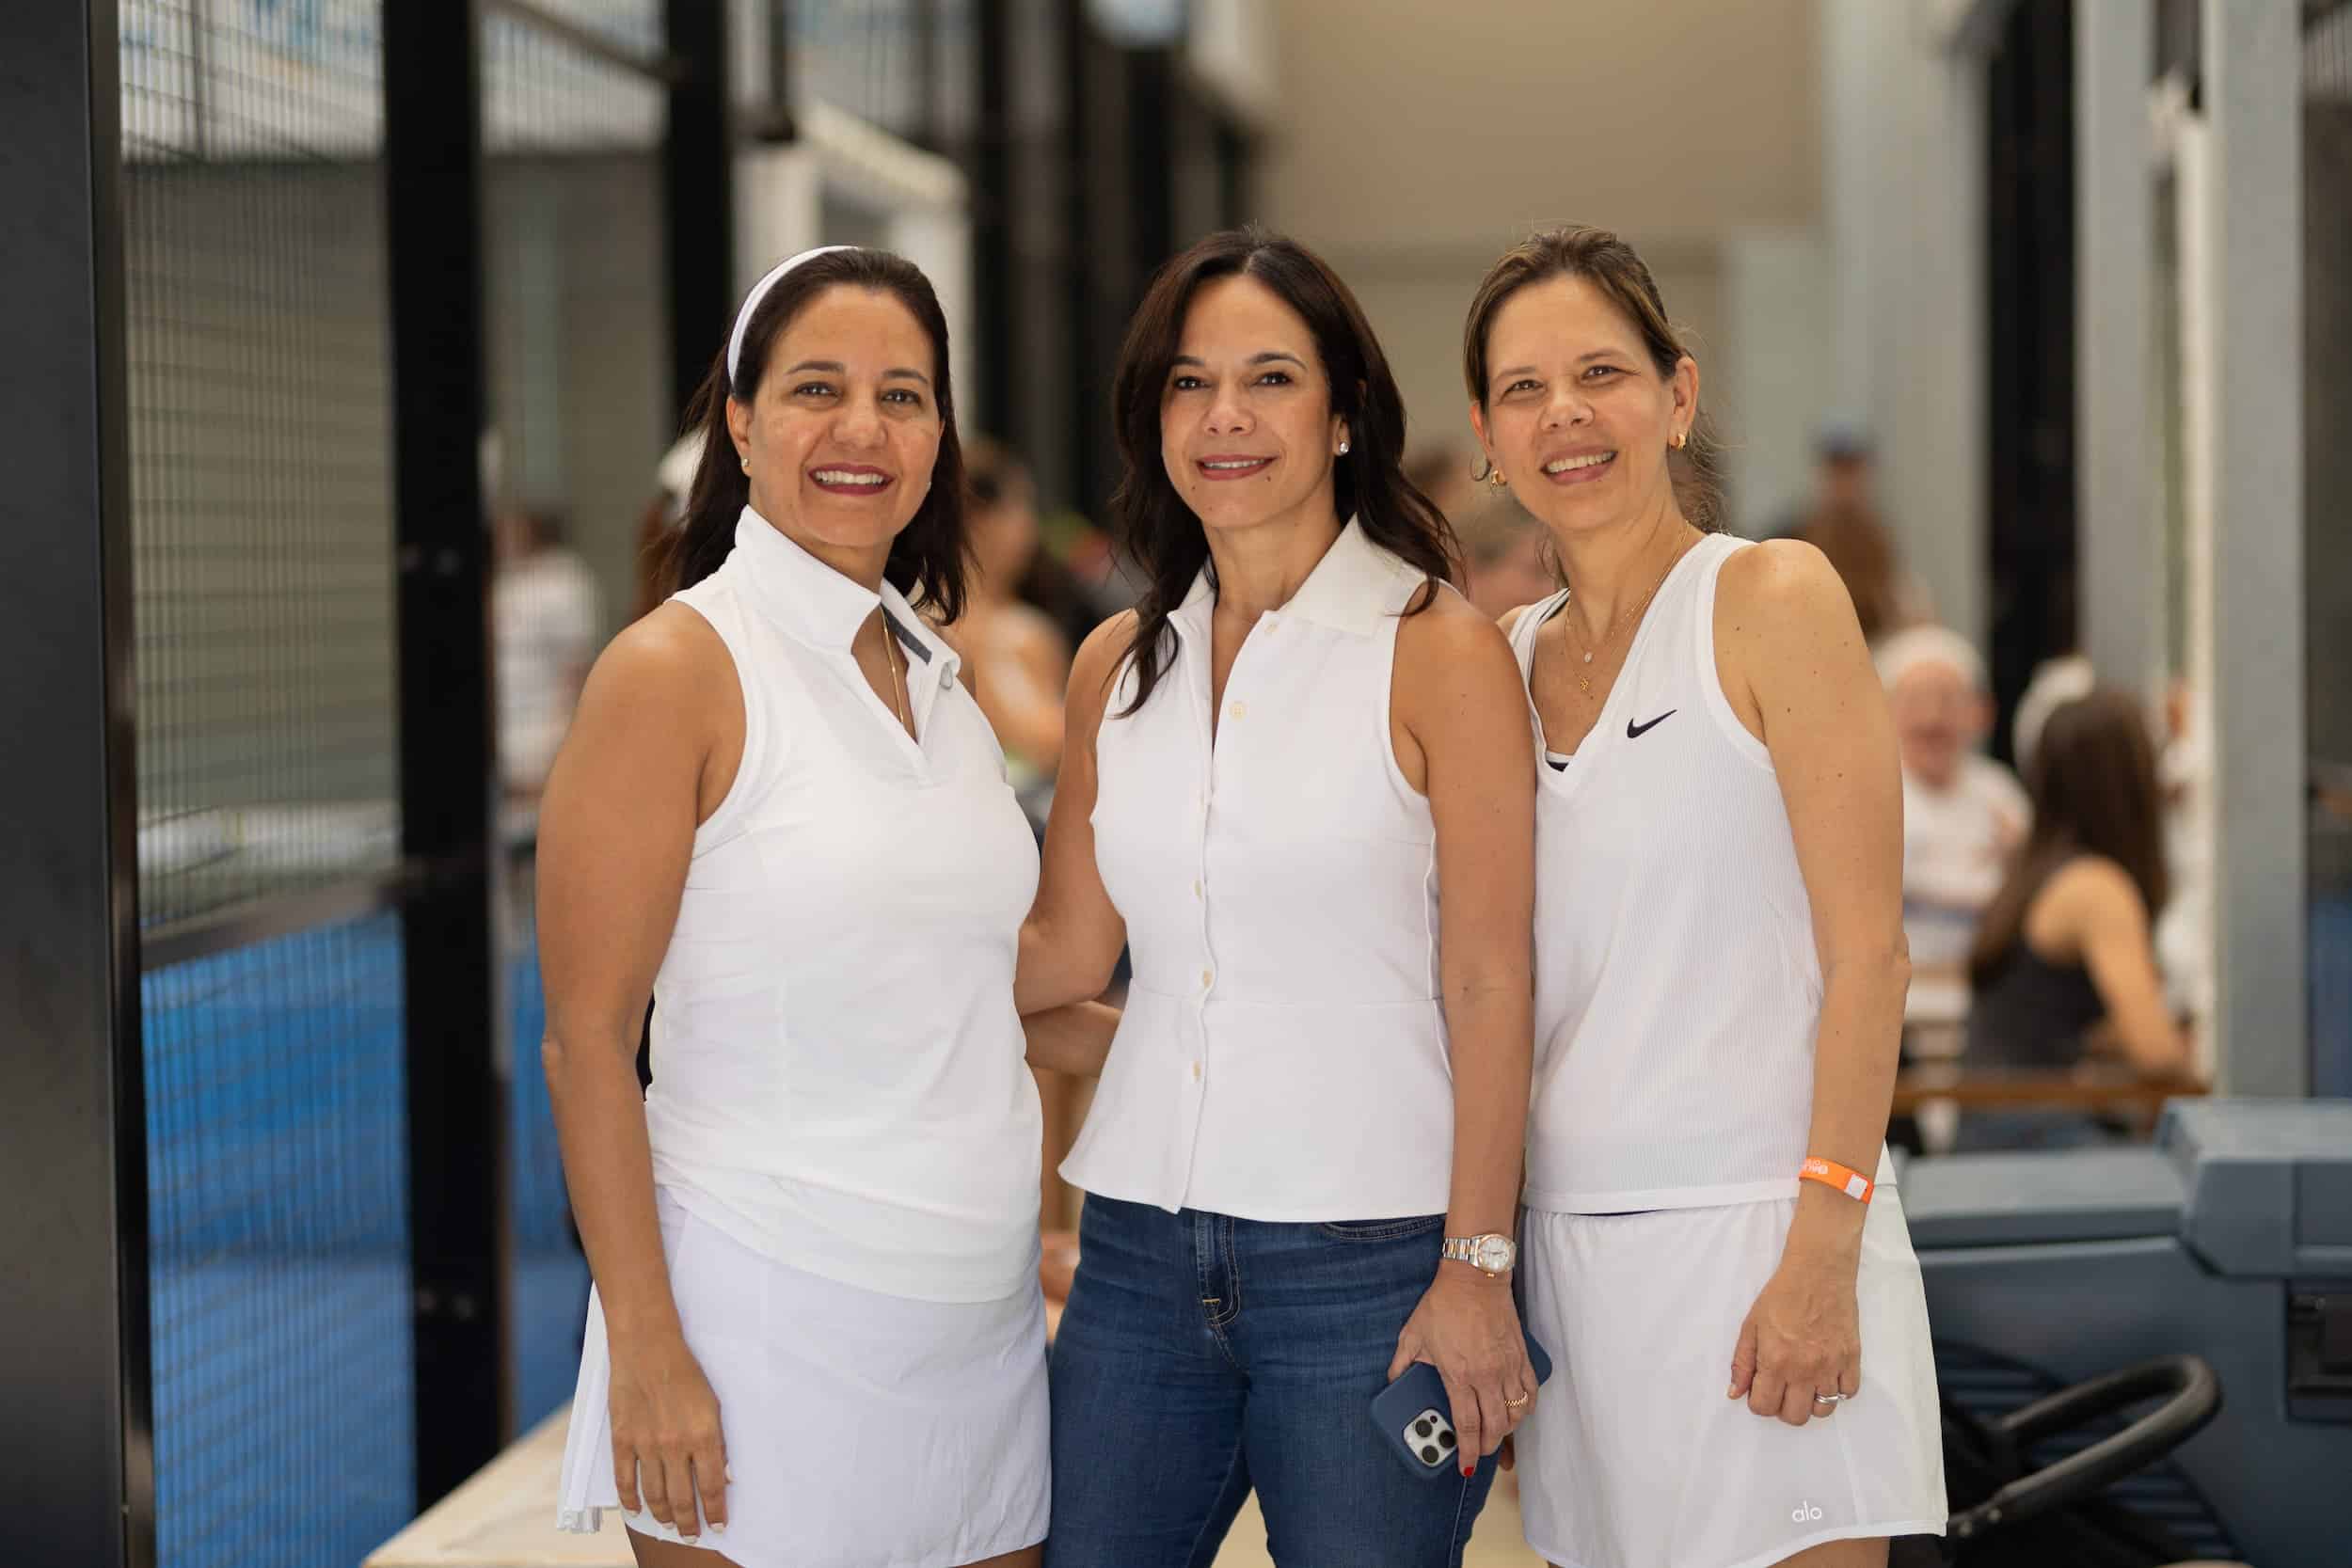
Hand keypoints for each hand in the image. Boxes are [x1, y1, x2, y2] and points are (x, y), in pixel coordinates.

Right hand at [608, 1331, 729, 1540]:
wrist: (648, 1348)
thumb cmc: (686, 1372)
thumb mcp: (714, 1405)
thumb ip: (718, 1442)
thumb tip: (725, 1476)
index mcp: (703, 1436)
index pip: (711, 1487)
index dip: (715, 1511)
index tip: (718, 1526)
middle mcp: (674, 1446)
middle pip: (681, 1498)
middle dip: (688, 1523)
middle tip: (691, 1535)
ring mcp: (645, 1445)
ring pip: (654, 1495)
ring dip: (663, 1515)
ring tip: (669, 1525)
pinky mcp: (622, 1439)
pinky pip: (624, 1479)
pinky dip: (630, 1499)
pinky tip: (636, 1510)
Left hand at [1387, 1265, 1535, 1473]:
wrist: (1474, 1277)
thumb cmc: (1443, 1304)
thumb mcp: (1412, 1334)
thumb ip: (1401, 1364)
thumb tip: (1392, 1382)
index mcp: (1459, 1375)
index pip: (1467, 1425)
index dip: (1467, 1451)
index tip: (1465, 1465)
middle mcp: (1486, 1376)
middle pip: (1495, 1427)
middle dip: (1487, 1446)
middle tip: (1479, 1451)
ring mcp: (1507, 1367)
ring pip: (1516, 1413)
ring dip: (1507, 1429)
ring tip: (1496, 1432)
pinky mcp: (1521, 1356)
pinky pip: (1530, 1392)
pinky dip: (1526, 1407)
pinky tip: (1518, 1411)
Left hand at [1727, 1246, 1861, 1426]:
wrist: (1818, 1273)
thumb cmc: (1781, 1295)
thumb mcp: (1751, 1325)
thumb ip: (1742, 1362)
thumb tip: (1735, 1393)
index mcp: (1775, 1361)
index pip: (1764, 1407)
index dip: (1759, 1402)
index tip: (1761, 1388)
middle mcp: (1804, 1369)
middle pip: (1795, 1417)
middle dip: (1783, 1407)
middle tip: (1782, 1388)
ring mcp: (1831, 1366)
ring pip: (1823, 1411)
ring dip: (1810, 1402)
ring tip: (1804, 1383)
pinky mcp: (1852, 1359)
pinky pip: (1848, 1393)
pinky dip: (1837, 1391)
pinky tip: (1826, 1375)